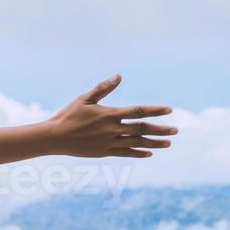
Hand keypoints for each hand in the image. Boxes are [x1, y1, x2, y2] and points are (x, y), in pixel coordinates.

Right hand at [47, 75, 176, 158]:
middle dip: (160, 129)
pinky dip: (137, 153)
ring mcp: (108, 142)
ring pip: (136, 143)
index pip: (137, 111)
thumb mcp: (85, 99)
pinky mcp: (103, 152)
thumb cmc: (68, 115)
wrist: (54, 137)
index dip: (154, 111)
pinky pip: (124, 153)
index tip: (169, 110)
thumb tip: (119, 76)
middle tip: (175, 130)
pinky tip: (149, 153)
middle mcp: (112, 129)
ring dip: (154, 143)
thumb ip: (103, 88)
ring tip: (168, 143)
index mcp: (109, 114)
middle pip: (141, 129)